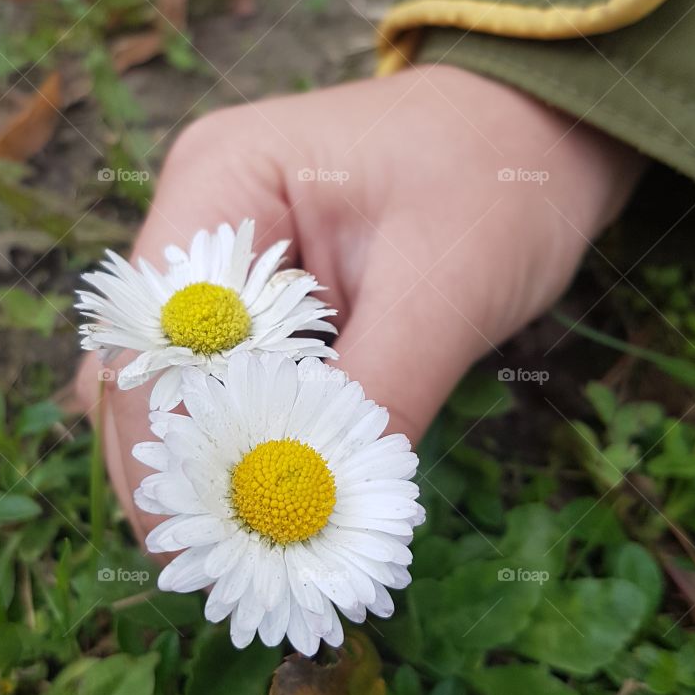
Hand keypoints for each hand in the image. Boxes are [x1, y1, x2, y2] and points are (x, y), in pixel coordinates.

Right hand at [76, 64, 642, 538]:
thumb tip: (303, 515)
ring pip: (182, 384)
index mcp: (221, 183)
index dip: (168, 443)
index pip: (154, 335)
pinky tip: (273, 499)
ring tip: (245, 547)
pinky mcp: (263, 295)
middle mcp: (200, 216)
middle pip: (148, 366)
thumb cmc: (501, 180)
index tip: (202, 544)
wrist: (546, 129)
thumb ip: (373, 398)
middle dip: (180, 466)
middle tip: (221, 566)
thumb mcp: (446, 288)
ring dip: (211, 461)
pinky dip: (252, 439)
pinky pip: (235, 380)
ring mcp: (227, 258)